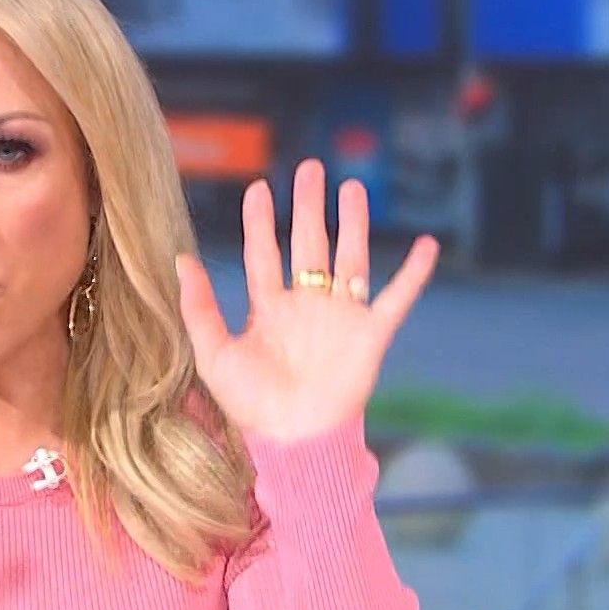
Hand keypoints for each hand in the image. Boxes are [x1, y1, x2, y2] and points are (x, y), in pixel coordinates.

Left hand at [175, 159, 438, 442]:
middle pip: (309, 245)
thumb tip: (182, 260)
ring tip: (352, 188)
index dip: (261, 222)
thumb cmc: (252, 406)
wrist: (294, 441)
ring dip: (353, 224)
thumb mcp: (214, 355)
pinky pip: (396, 298)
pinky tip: (427, 245)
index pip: (264, 254)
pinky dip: (413, 274)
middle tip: (310, 168)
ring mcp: (340, 318)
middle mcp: (307, 307)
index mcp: (270, 310)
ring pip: (349, 259)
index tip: (259, 188)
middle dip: (310, 207)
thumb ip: (199, 308)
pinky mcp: (370, 336)